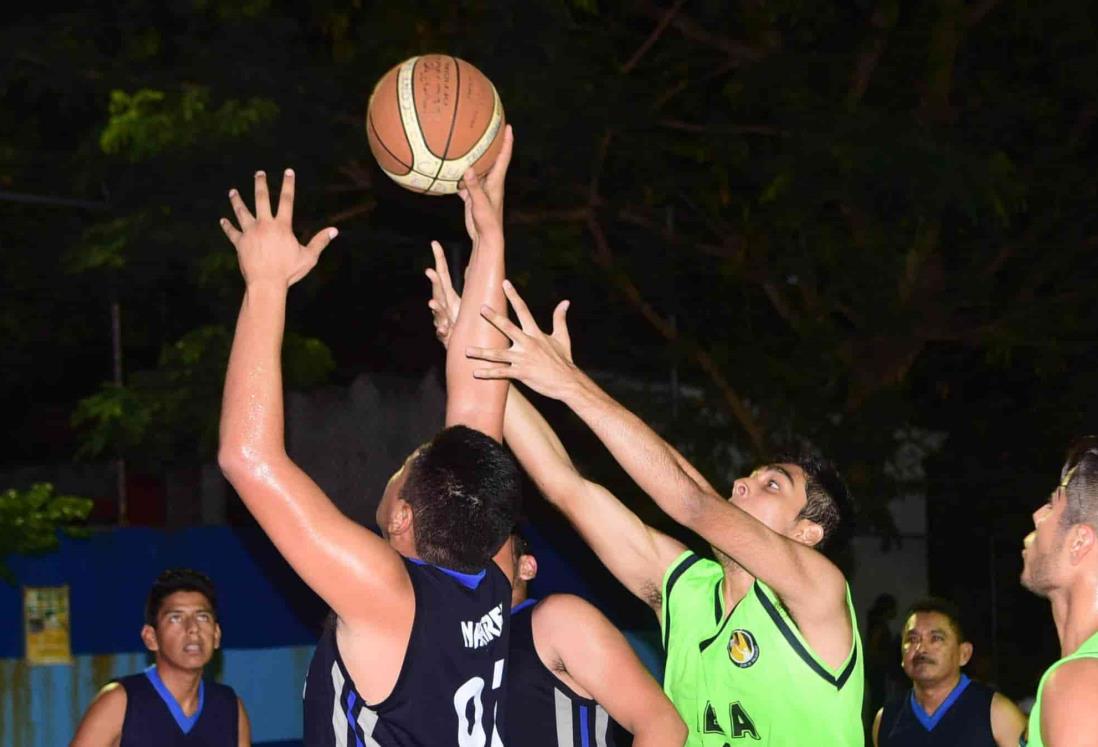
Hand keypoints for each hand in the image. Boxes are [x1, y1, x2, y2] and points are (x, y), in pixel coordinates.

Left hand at [221, 169, 336, 287]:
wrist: (266, 283)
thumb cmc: (288, 272)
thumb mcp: (309, 257)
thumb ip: (320, 242)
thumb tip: (334, 231)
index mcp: (282, 226)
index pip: (287, 200)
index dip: (288, 184)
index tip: (288, 171)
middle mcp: (265, 225)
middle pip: (261, 199)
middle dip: (260, 184)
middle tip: (259, 173)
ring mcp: (250, 232)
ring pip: (242, 212)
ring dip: (237, 201)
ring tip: (233, 192)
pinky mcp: (240, 243)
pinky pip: (232, 232)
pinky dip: (227, 226)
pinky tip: (223, 220)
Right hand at [425, 240, 461, 347]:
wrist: (455, 343)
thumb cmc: (459, 320)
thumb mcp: (464, 300)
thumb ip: (467, 283)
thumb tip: (470, 266)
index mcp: (447, 295)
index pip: (442, 274)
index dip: (439, 258)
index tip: (435, 243)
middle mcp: (443, 304)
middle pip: (438, 290)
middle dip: (434, 282)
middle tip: (430, 271)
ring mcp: (442, 318)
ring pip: (438, 312)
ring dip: (435, 307)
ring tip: (432, 303)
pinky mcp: (444, 333)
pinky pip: (443, 332)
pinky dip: (443, 330)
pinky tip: (444, 329)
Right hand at [457, 125, 512, 246]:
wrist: (486, 237)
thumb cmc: (487, 221)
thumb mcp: (480, 203)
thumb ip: (474, 187)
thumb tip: (467, 169)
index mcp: (496, 181)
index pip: (503, 156)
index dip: (507, 141)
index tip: (507, 126)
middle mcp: (490, 181)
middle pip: (491, 158)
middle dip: (490, 143)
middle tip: (487, 127)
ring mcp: (481, 188)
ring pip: (477, 169)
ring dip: (473, 158)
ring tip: (465, 144)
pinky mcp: (472, 196)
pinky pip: (464, 182)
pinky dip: (458, 176)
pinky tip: (448, 171)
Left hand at [466, 280, 576, 401]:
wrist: (567, 382)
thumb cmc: (563, 360)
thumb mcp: (562, 337)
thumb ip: (560, 319)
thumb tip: (565, 302)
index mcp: (536, 333)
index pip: (523, 310)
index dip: (514, 296)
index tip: (505, 283)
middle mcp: (528, 343)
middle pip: (508, 327)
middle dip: (494, 317)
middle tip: (481, 308)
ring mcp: (523, 359)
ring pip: (499, 354)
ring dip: (482, 352)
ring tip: (467, 350)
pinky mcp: (521, 373)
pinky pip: (502, 373)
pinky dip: (488, 373)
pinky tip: (476, 373)